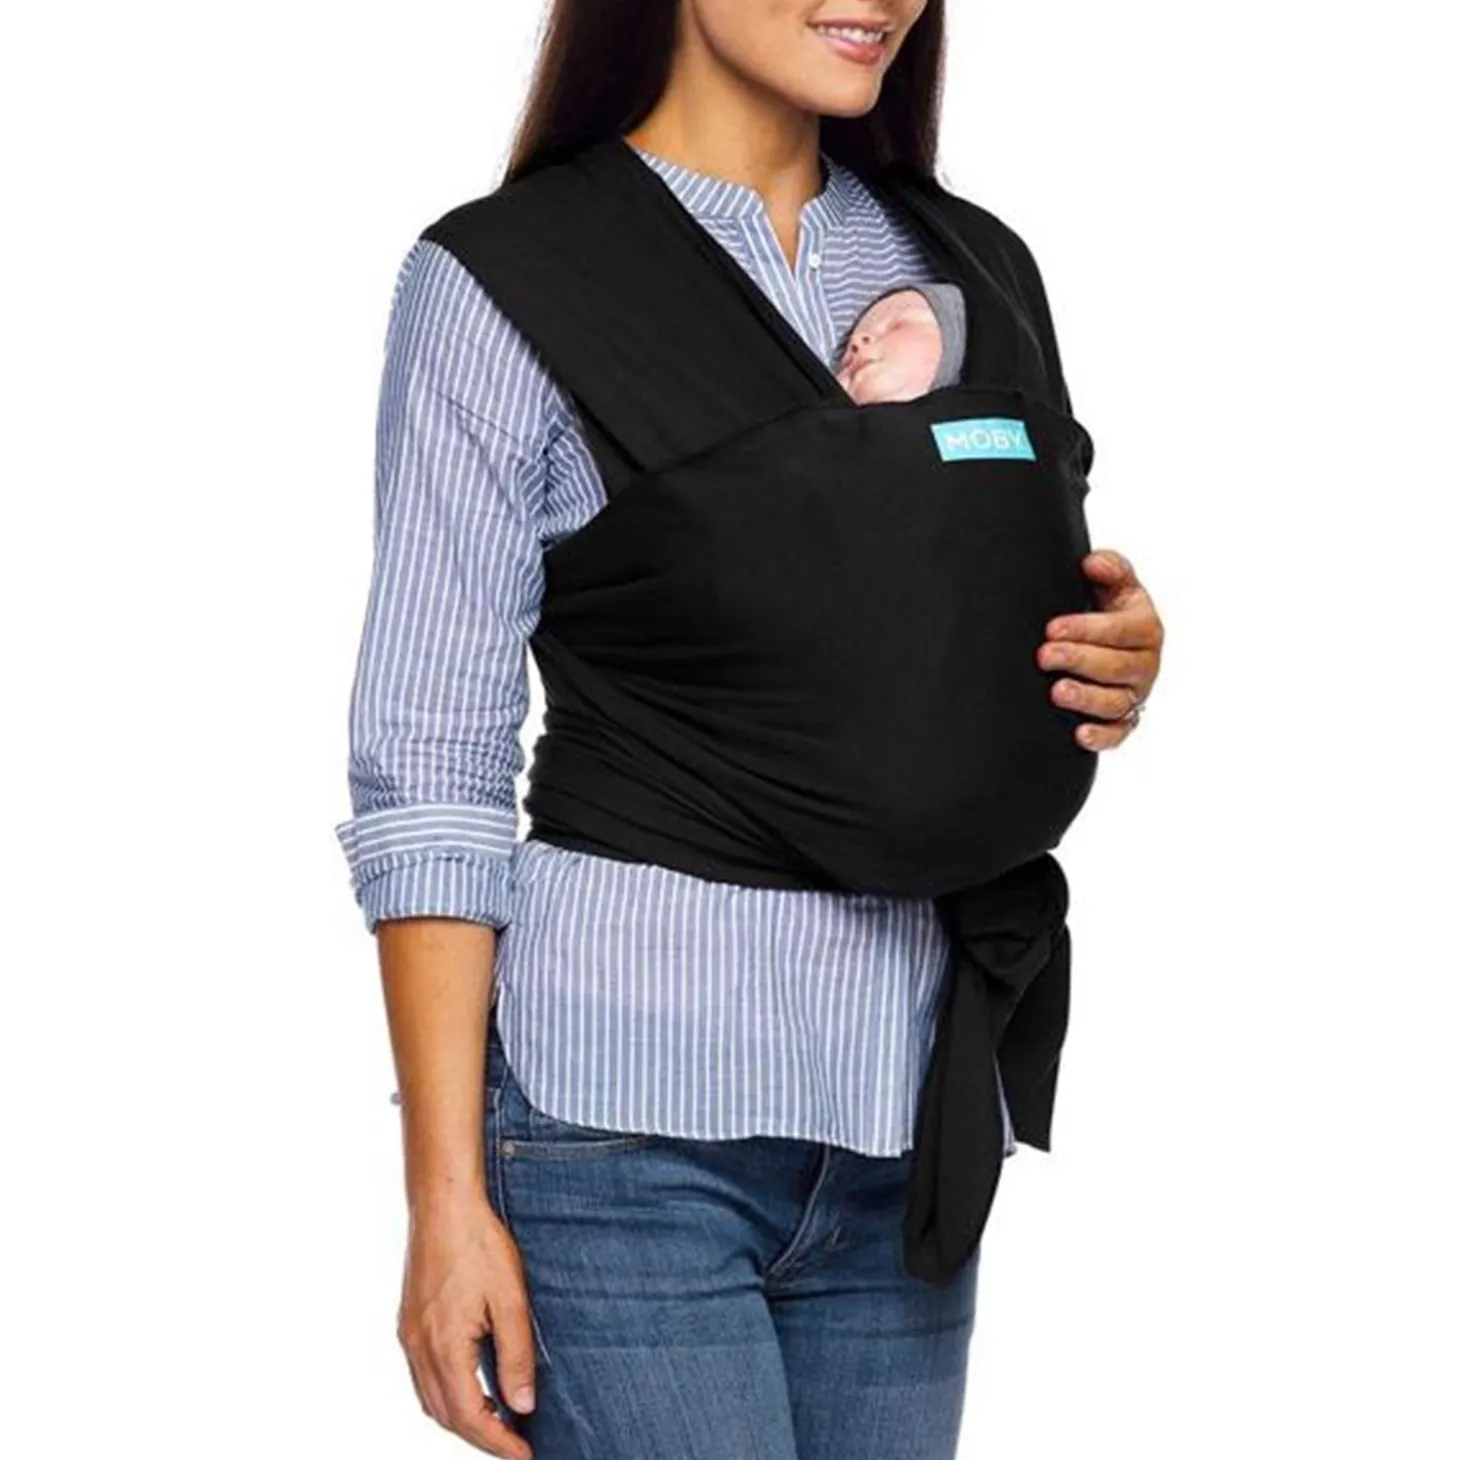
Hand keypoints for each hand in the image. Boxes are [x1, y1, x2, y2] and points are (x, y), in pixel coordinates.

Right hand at [397, 1195, 535, 1457]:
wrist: (444, 1203)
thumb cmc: (479, 1243)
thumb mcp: (510, 1300)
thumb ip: (516, 1356)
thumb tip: (522, 1404)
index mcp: (444, 1346)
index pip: (469, 1417)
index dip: (498, 1442)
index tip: (524, 1455)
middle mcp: (418, 1348)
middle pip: (446, 1415)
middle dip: (480, 1437)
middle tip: (516, 1444)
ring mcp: (409, 1335)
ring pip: (431, 1399)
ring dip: (462, 1418)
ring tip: (497, 1423)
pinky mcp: (409, 1322)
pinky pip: (423, 1376)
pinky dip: (447, 1394)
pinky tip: (470, 1387)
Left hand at [1039, 548, 1162, 750]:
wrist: (1107, 642)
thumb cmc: (1107, 610)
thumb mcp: (1115, 585)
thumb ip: (1111, 569)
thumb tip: (1093, 564)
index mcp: (1146, 627)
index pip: (1121, 630)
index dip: (1087, 629)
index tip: (1053, 628)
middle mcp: (1145, 664)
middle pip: (1117, 667)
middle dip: (1079, 660)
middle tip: (1045, 655)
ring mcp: (1136, 695)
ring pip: (1116, 703)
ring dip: (1086, 699)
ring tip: (1057, 691)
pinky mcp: (1124, 721)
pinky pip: (1118, 735)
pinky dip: (1101, 737)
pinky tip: (1079, 734)